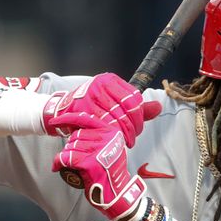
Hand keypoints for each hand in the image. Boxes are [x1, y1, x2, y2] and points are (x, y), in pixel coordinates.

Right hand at [42, 72, 161, 143]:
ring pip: (117, 119)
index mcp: (110, 80)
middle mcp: (100, 85)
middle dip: (134, 127)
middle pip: (128, 110)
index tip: (138, 126)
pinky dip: (111, 135)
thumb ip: (137, 106)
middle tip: (133, 137)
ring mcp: (90, 97)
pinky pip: (104, 126)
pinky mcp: (83, 111)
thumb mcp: (114, 101)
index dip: (140, 116)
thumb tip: (158, 107)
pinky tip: (113, 139)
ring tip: (124, 140)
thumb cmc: (92, 107)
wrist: (62, 111)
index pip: (134, 98)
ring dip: (124, 134)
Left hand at [52, 120, 144, 220]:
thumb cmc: (110, 173)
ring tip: (73, 165)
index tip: (55, 121)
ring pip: (70, 146)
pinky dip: (58, 162)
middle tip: (77, 158)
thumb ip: (99, 137)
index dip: (67, 119)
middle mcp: (107, 139)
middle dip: (71, 146)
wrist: (116, 193)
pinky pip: (66, 158)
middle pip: (76, 135)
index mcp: (112, 133)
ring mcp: (99, 150)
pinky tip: (57, 166)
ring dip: (66, 155)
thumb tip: (75, 128)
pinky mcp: (90, 163)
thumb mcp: (110, 149)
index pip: (85, 119)